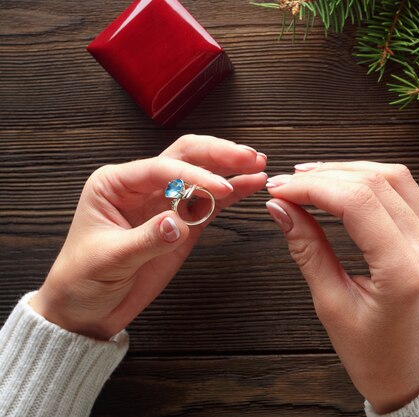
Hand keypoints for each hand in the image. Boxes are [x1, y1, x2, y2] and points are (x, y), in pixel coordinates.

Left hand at [30, 135, 266, 339]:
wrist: (86, 310)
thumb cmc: (83, 279)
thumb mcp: (110, 259)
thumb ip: (146, 239)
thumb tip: (179, 223)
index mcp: (115, 184)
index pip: (161, 169)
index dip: (194, 176)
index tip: (220, 188)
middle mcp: (141, 186)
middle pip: (185, 157)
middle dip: (218, 155)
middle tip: (247, 157)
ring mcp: (165, 203)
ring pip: (202, 174)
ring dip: (230, 168)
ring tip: (257, 164)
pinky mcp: (183, 223)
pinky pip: (210, 202)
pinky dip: (232, 193)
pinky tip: (251, 183)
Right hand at [265, 162, 418, 413]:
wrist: (415, 377)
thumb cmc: (375, 356)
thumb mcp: (332, 306)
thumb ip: (308, 250)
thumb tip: (280, 209)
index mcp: (405, 271)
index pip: (357, 202)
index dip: (313, 187)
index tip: (279, 190)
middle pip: (377, 182)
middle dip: (325, 175)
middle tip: (286, 183)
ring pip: (394, 178)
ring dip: (348, 170)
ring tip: (309, 178)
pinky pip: (405, 192)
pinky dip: (370, 181)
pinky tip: (342, 184)